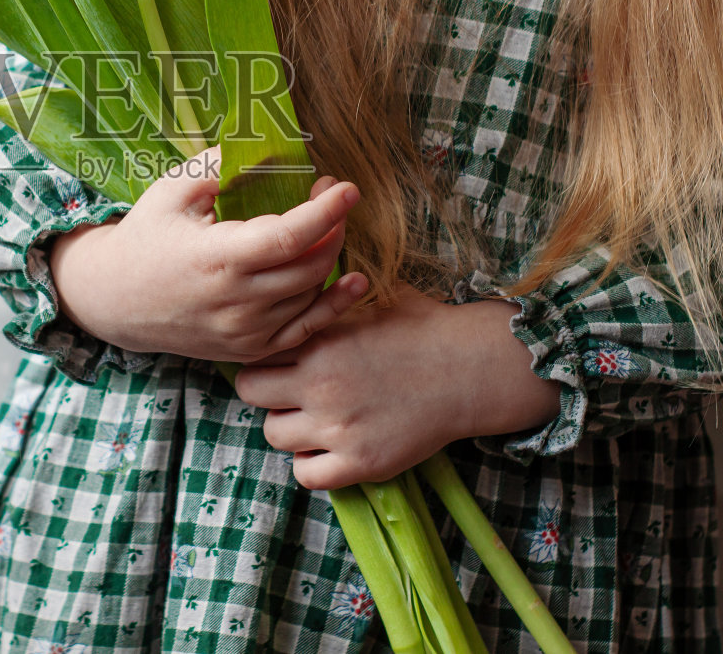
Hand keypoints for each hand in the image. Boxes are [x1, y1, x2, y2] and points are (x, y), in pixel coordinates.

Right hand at [48, 147, 368, 362]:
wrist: (114, 299)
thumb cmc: (145, 236)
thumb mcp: (174, 189)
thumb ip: (223, 164)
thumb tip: (272, 145)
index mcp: (217, 258)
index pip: (290, 237)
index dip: (326, 212)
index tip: (345, 187)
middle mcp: (235, 302)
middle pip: (311, 266)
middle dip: (334, 227)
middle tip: (331, 199)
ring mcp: (243, 332)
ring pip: (311, 296)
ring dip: (330, 258)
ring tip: (325, 228)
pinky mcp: (247, 350)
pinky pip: (304, 331)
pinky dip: (332, 306)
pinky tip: (352, 282)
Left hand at [233, 286, 560, 488]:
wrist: (471, 369)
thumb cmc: (423, 327)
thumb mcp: (374, 295)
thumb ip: (331, 292)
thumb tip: (305, 248)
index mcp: (320, 341)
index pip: (256, 352)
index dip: (265, 355)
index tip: (280, 359)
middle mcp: (321, 384)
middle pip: (252, 392)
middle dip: (267, 388)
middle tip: (290, 388)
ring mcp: (339, 428)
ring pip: (272, 434)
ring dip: (288, 426)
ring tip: (312, 417)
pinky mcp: (361, 463)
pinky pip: (306, 475)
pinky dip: (311, 463)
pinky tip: (328, 447)